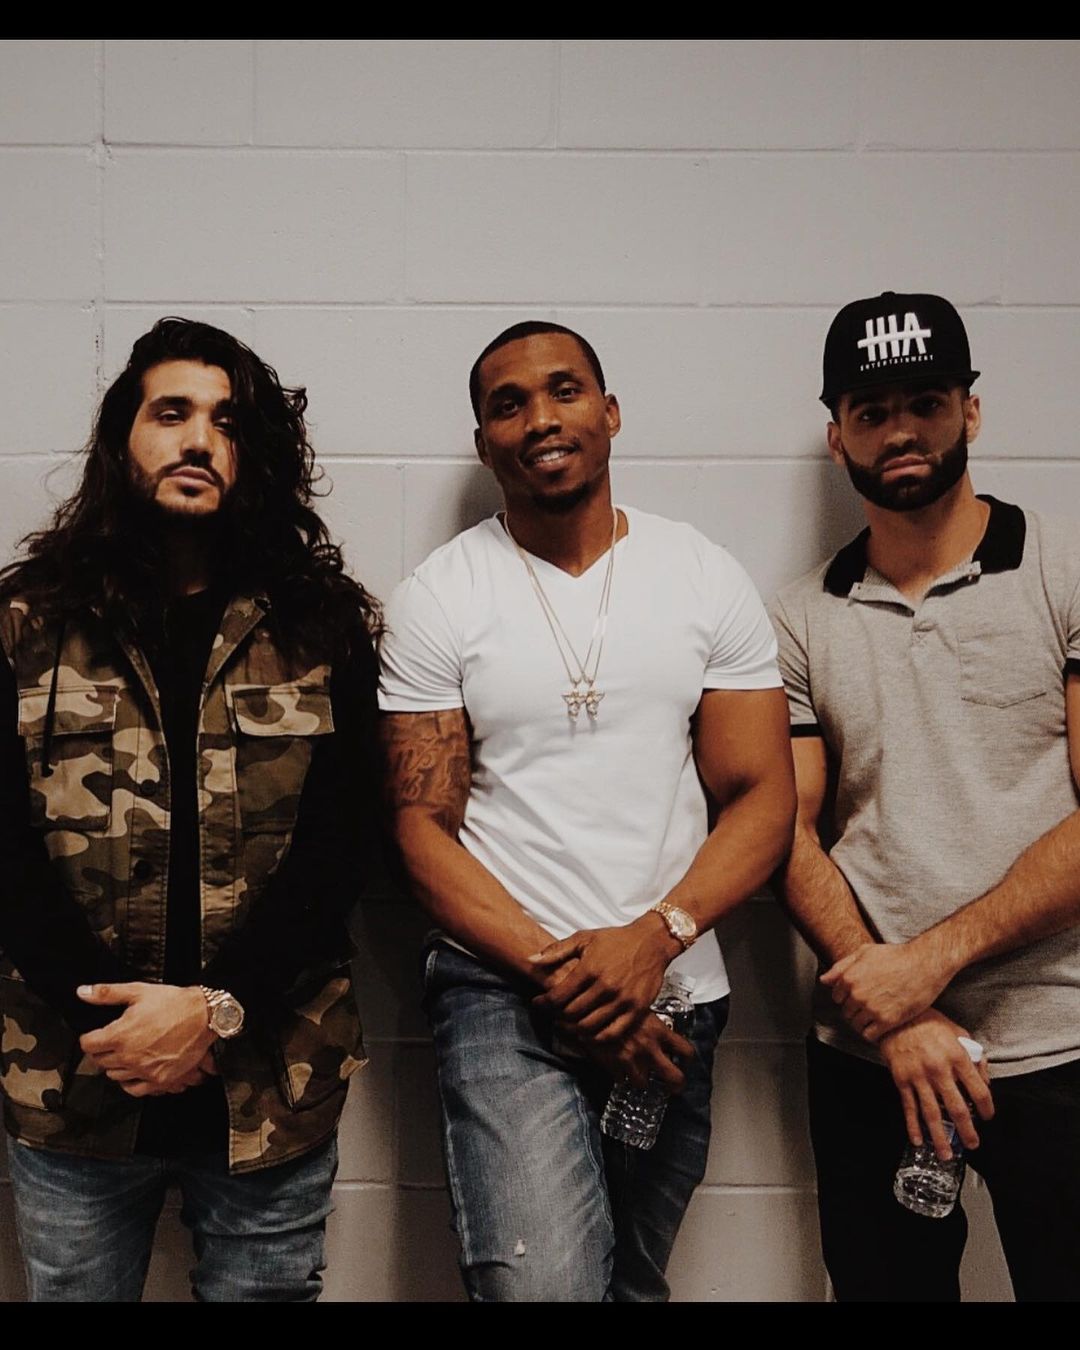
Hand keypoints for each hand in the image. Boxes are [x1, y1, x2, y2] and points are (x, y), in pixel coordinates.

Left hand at [78, 983, 216, 1097]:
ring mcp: (144, 1070)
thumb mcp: (138, 991)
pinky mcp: (159, 1079)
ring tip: (124, 1053)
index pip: (88, 1045)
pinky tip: (133, 1071)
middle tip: (111, 1041)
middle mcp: (129, 1056)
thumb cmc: (174, 1003)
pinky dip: (130, 1082)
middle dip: (101, 1050)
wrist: (204, 1016)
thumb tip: (83, 992)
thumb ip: (107, 993)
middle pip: (100, 1061)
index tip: (93, 1035)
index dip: (89, 1038)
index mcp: (120, 1035)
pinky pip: (134, 1089)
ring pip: (114, 1075)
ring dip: (115, 1065)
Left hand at [529, 917, 675, 1039]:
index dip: (543, 1004)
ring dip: (574, 1029)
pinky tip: (590, 1032)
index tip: (538, 1004)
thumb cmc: (616, 939)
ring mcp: (622, 1000)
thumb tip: (531, 960)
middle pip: (572, 1014)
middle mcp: (605, 987)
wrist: (651, 942)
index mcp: (589, 969)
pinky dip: (597, 1038)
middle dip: (557, 1017)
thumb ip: (556, 951)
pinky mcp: (637, 1010)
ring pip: (590, 1027)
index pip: (558, 997)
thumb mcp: (584, 938)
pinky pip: (612, 1033)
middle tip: (553, 1015)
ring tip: (568, 1024)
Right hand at [568, 1010, 693, 1092]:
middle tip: (674, 1087)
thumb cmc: (613, 1000)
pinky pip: (620, 1079)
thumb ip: (648, 1019)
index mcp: (658, 1030)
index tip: (685, 1060)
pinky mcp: (613, 1065)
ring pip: (643, 1083)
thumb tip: (655, 1025)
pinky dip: (620, 1076)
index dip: (687, 1058)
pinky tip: (617, 1068)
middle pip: (673, 1077)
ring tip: (638, 1076)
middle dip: (675, 1085)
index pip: (685, 1050)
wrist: (588, 1007)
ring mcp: (631, 1059)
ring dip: (641, 1080)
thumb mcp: (638, 1005)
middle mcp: (649, 1048)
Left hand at [820, 940, 948, 1040]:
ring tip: (875, 1017)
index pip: (836, 997)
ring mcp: (871, 1008)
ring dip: (863, 1023)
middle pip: (846, 1012)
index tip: (858, 997)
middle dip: (855, 1011)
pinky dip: (872, 1033)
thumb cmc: (897, 956)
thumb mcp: (865, 952)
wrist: (924, 964)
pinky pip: (869, 1035)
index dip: (847, 998)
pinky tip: (881, 1026)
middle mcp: (857, 994)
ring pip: (856, 1025)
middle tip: (869, 1007)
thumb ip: (842, 966)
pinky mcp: (887, 1021)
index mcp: (849, 977)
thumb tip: (824, 980)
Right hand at [878, 1009, 993, 1159]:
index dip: (987, 1107)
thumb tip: (984, 1079)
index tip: (987, 1116)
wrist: (896, 1018)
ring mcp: (919, 1077)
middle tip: (973, 1144)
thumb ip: (974, 1055)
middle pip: (957, 1108)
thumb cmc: (929, 1023)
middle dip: (967, 1130)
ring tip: (947, 1154)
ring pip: (932, 1113)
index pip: (979, 1090)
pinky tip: (918, 1140)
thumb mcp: (958, 1032)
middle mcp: (939, 1070)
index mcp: (957, 1057)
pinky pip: (909, 1107)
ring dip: (940, 1137)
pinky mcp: (902, 1080)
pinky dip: (913, 1126)